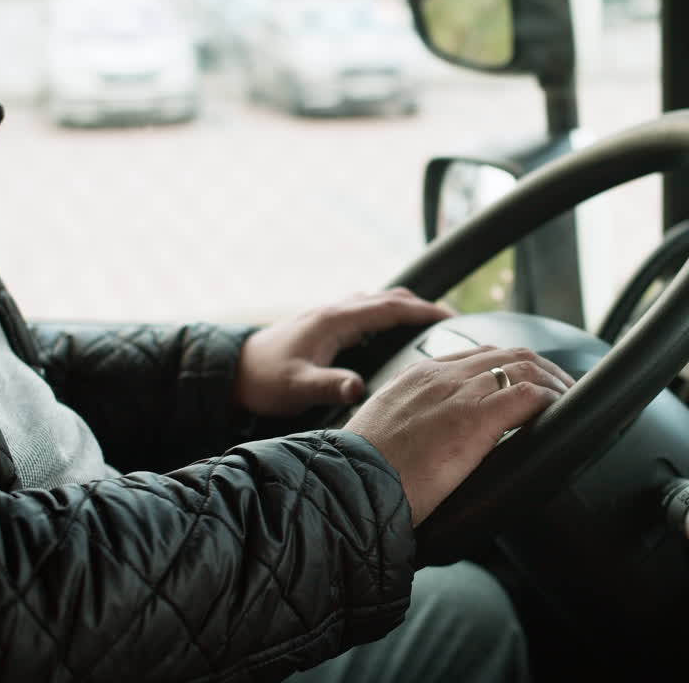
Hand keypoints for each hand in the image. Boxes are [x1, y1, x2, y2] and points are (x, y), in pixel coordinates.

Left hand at [233, 288, 451, 416]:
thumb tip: (359, 390)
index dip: (424, 312)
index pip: (391, 308)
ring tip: (435, 328)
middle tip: (454, 324)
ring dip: (408, 310)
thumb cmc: (264, 380)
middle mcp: (337, 311)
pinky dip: (391, 317)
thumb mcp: (298, 387)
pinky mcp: (328, 325)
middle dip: (424, 307)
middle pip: (391, 299)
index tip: (453, 319)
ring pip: (380, 303)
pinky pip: (369, 312)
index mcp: (336, 320)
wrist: (234, 372)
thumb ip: (329, 385)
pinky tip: (399, 336)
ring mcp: (332, 315)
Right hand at [345, 345, 575, 525]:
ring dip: (553, 381)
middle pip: (506, 354)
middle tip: (561, 387)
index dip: (510, 364)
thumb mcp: (386, 433)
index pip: (476, 355)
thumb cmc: (362, 474)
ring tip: (568, 397)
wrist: (348, 486)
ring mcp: (458, 394)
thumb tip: (430, 442)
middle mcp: (440, 376)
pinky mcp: (474, 419)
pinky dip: (552, 399)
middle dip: (541, 367)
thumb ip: (412, 423)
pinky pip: (528, 395)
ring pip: (523, 366)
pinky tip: (562, 410)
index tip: (527, 380)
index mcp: (417, 375)